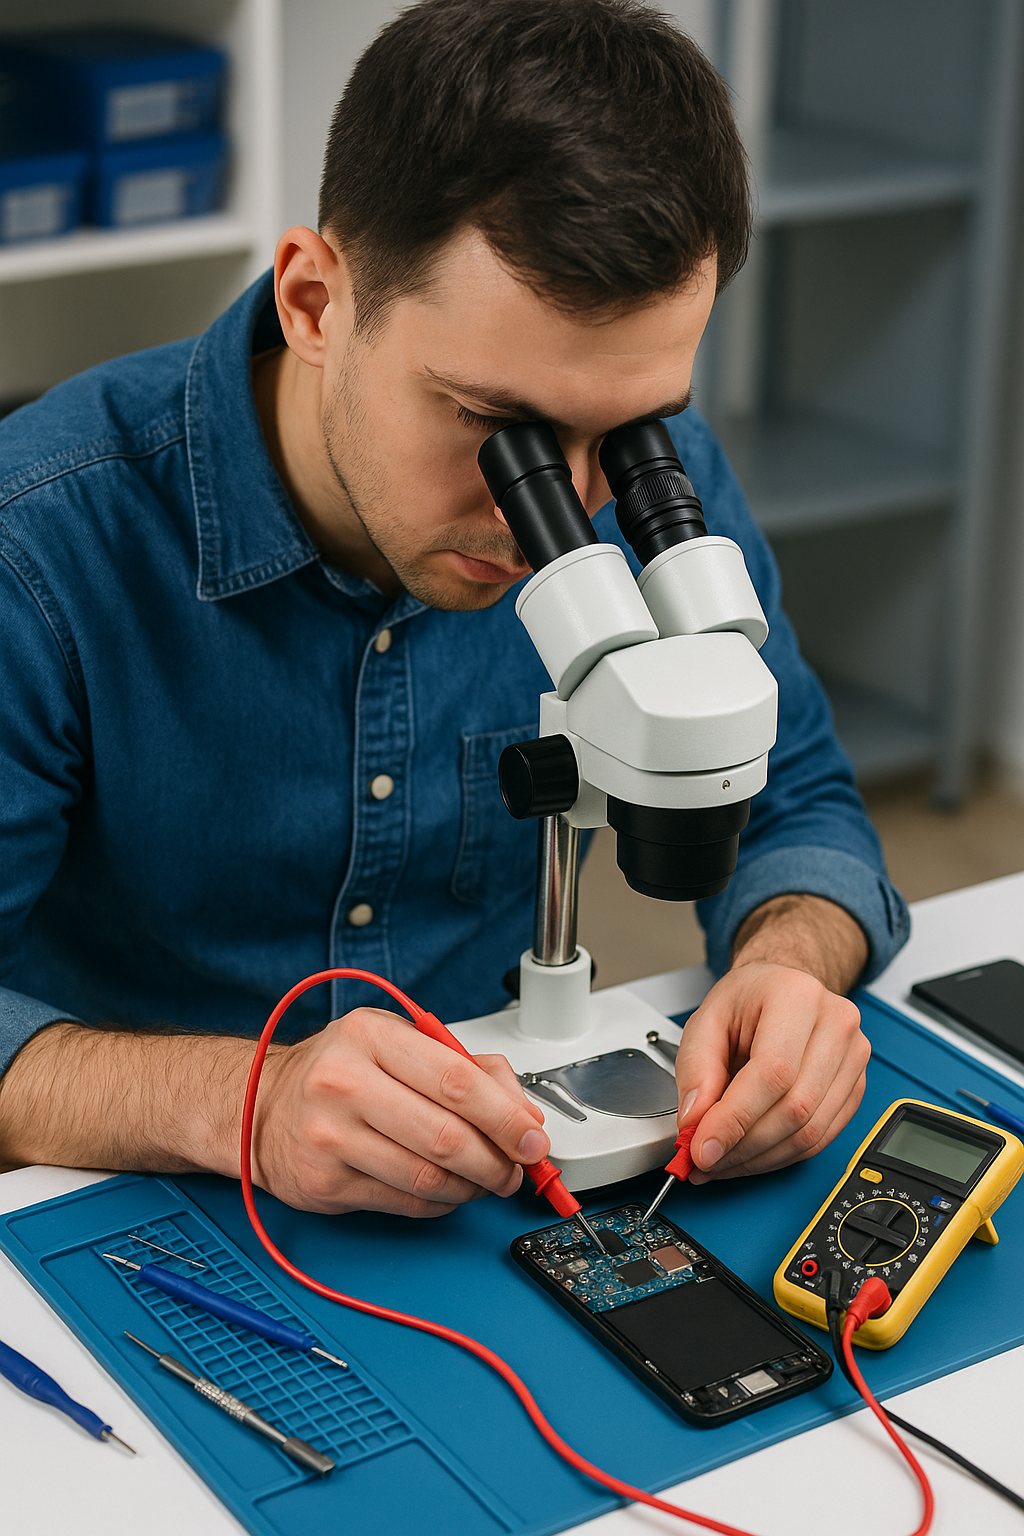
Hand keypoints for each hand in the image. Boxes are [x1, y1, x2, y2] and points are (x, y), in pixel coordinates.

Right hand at [250, 1007, 548, 1215]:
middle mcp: (344, 1082)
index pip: (456, 1080)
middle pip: (446, 1136)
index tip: (533, 1137)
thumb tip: (524, 1112)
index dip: (506, 1116)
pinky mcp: (324, 1183)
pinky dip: (441, 1203)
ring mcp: (330, 1136)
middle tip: (517, 1168)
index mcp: (370, 1036)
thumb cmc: (339, 1073)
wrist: (263, 1107)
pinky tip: (448, 1191)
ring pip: (428, 1177)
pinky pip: (406, 1203)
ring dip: (473, 1187)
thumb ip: (466, 1068)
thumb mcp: (399, 1044)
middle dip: (497, 1160)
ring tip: (486, 1180)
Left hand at [674, 961, 869, 1179]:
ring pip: (810, 1131)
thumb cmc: (749, 999)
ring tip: (723, 1160)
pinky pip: (822, 1138)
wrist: (781, 989)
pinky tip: (752, 1154)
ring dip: (760, 1158)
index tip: (703, 1147)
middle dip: (744, 1146)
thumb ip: (696, 1069)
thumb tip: (696, 1122)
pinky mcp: (856, 1086)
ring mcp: (853, 1057)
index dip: (736, 1119)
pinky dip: (781, 1155)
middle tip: (705, 1160)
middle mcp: (836, 1024)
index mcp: (797, 997)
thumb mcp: (706, 1019)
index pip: (773, 1073)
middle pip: (795, 1109)